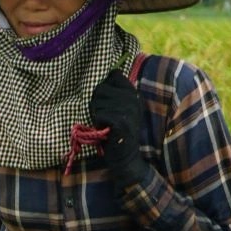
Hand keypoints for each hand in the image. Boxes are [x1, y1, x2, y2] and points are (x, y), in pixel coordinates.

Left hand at [88, 69, 151, 187]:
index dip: (105, 86)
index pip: (114, 75)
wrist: (126, 157)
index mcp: (133, 93)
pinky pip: (99, 114)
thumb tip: (107, 74)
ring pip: (97, 101)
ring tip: (105, 124)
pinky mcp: (120, 121)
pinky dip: (97, 123)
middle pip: (100, 88)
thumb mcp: (122, 108)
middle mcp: (132, 98)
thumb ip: (116, 93)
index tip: (107, 100)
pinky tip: (105, 130)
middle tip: (104, 116)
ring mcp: (127, 109)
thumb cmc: (118, 132)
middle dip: (96, 102)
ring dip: (96, 113)